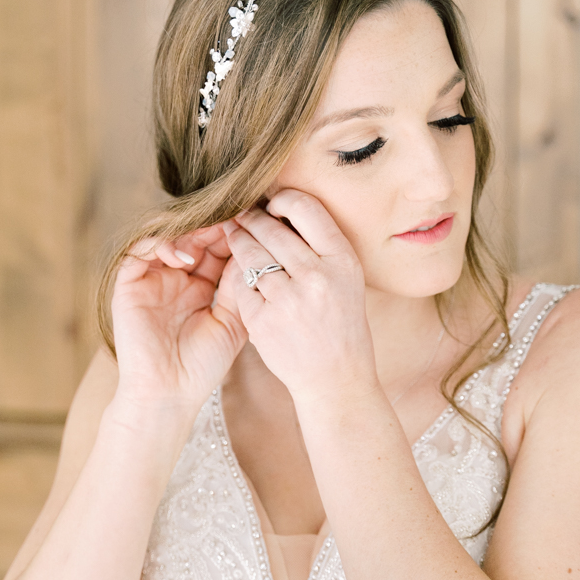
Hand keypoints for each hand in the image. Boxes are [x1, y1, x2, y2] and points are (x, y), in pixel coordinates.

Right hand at [111, 222, 247, 411]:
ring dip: (191, 230)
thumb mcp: (233, 322)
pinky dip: (162, 245)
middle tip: (235, 218)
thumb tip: (253, 248)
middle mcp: (176, 279)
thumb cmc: (202, 366)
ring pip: (168, 236)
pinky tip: (185, 257)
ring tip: (213, 233)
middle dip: (216, 226)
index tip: (254, 224)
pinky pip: (140, 251)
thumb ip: (239, 286)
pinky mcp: (129, 285)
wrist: (169, 394)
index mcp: (201, 287)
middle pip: (194, 237)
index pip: (217, 249)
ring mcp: (152, 280)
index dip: (234, 235)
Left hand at [223, 190, 378, 405]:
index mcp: (342, 261)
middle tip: (240, 213)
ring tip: (233, 234)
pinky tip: (238, 272)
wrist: (336, 379)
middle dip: (251, 218)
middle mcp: (317, 277)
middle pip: (272, 229)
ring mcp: (288, 300)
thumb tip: (283, 210)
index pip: (306, 208)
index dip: (283, 199)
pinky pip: (242, 286)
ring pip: (250, 254)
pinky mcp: (263, 321)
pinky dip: (239, 277)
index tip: (272, 203)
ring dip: (238, 241)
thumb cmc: (341, 325)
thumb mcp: (347, 280)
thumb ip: (320, 247)